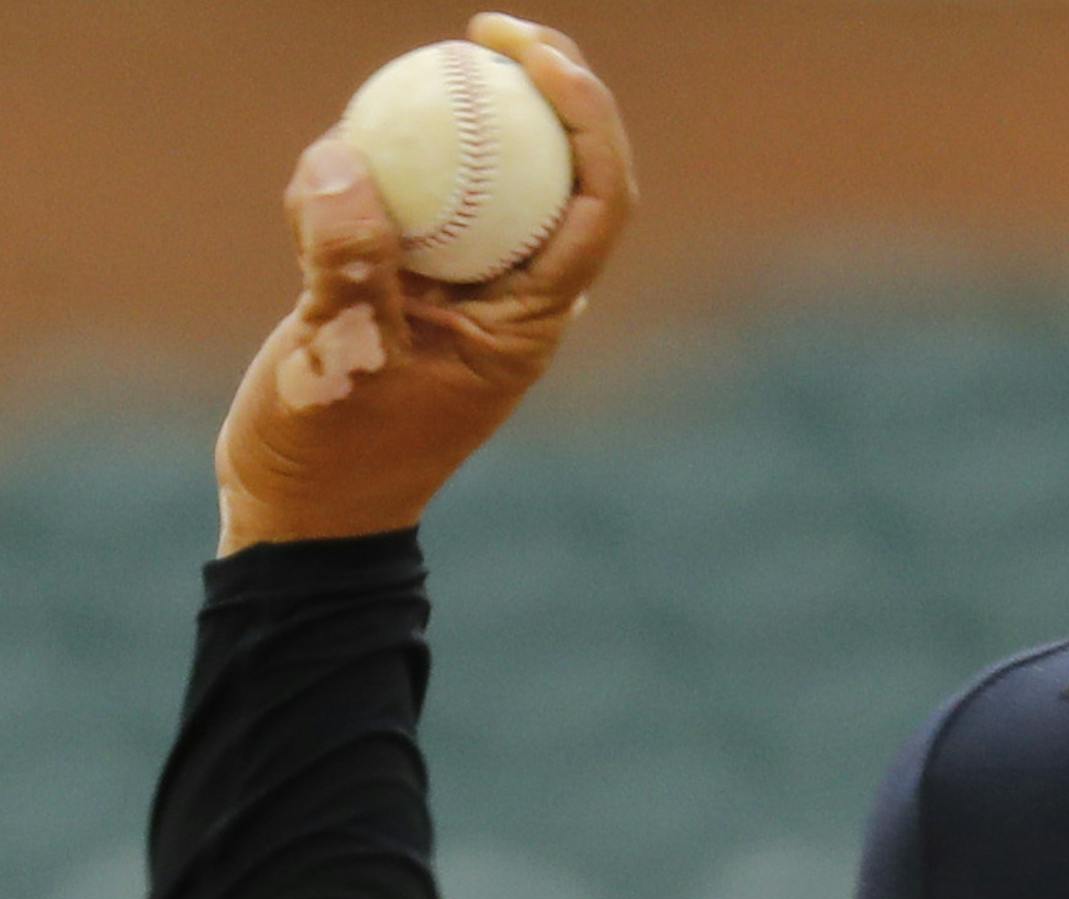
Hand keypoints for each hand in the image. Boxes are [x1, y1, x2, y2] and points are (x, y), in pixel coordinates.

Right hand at [215, 13, 634, 554]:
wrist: (302, 511)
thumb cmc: (332, 457)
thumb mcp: (335, 364)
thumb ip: (345, 265)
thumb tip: (346, 161)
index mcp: (530, 324)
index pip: (596, 205)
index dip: (586, 118)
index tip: (532, 57)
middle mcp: (513, 299)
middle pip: (560, 173)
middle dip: (543, 89)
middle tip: (489, 29)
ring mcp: (463, 288)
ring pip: (487, 177)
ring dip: (458, 116)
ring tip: (409, 80)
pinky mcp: (408, 280)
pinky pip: (413, 195)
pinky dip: (380, 159)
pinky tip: (337, 154)